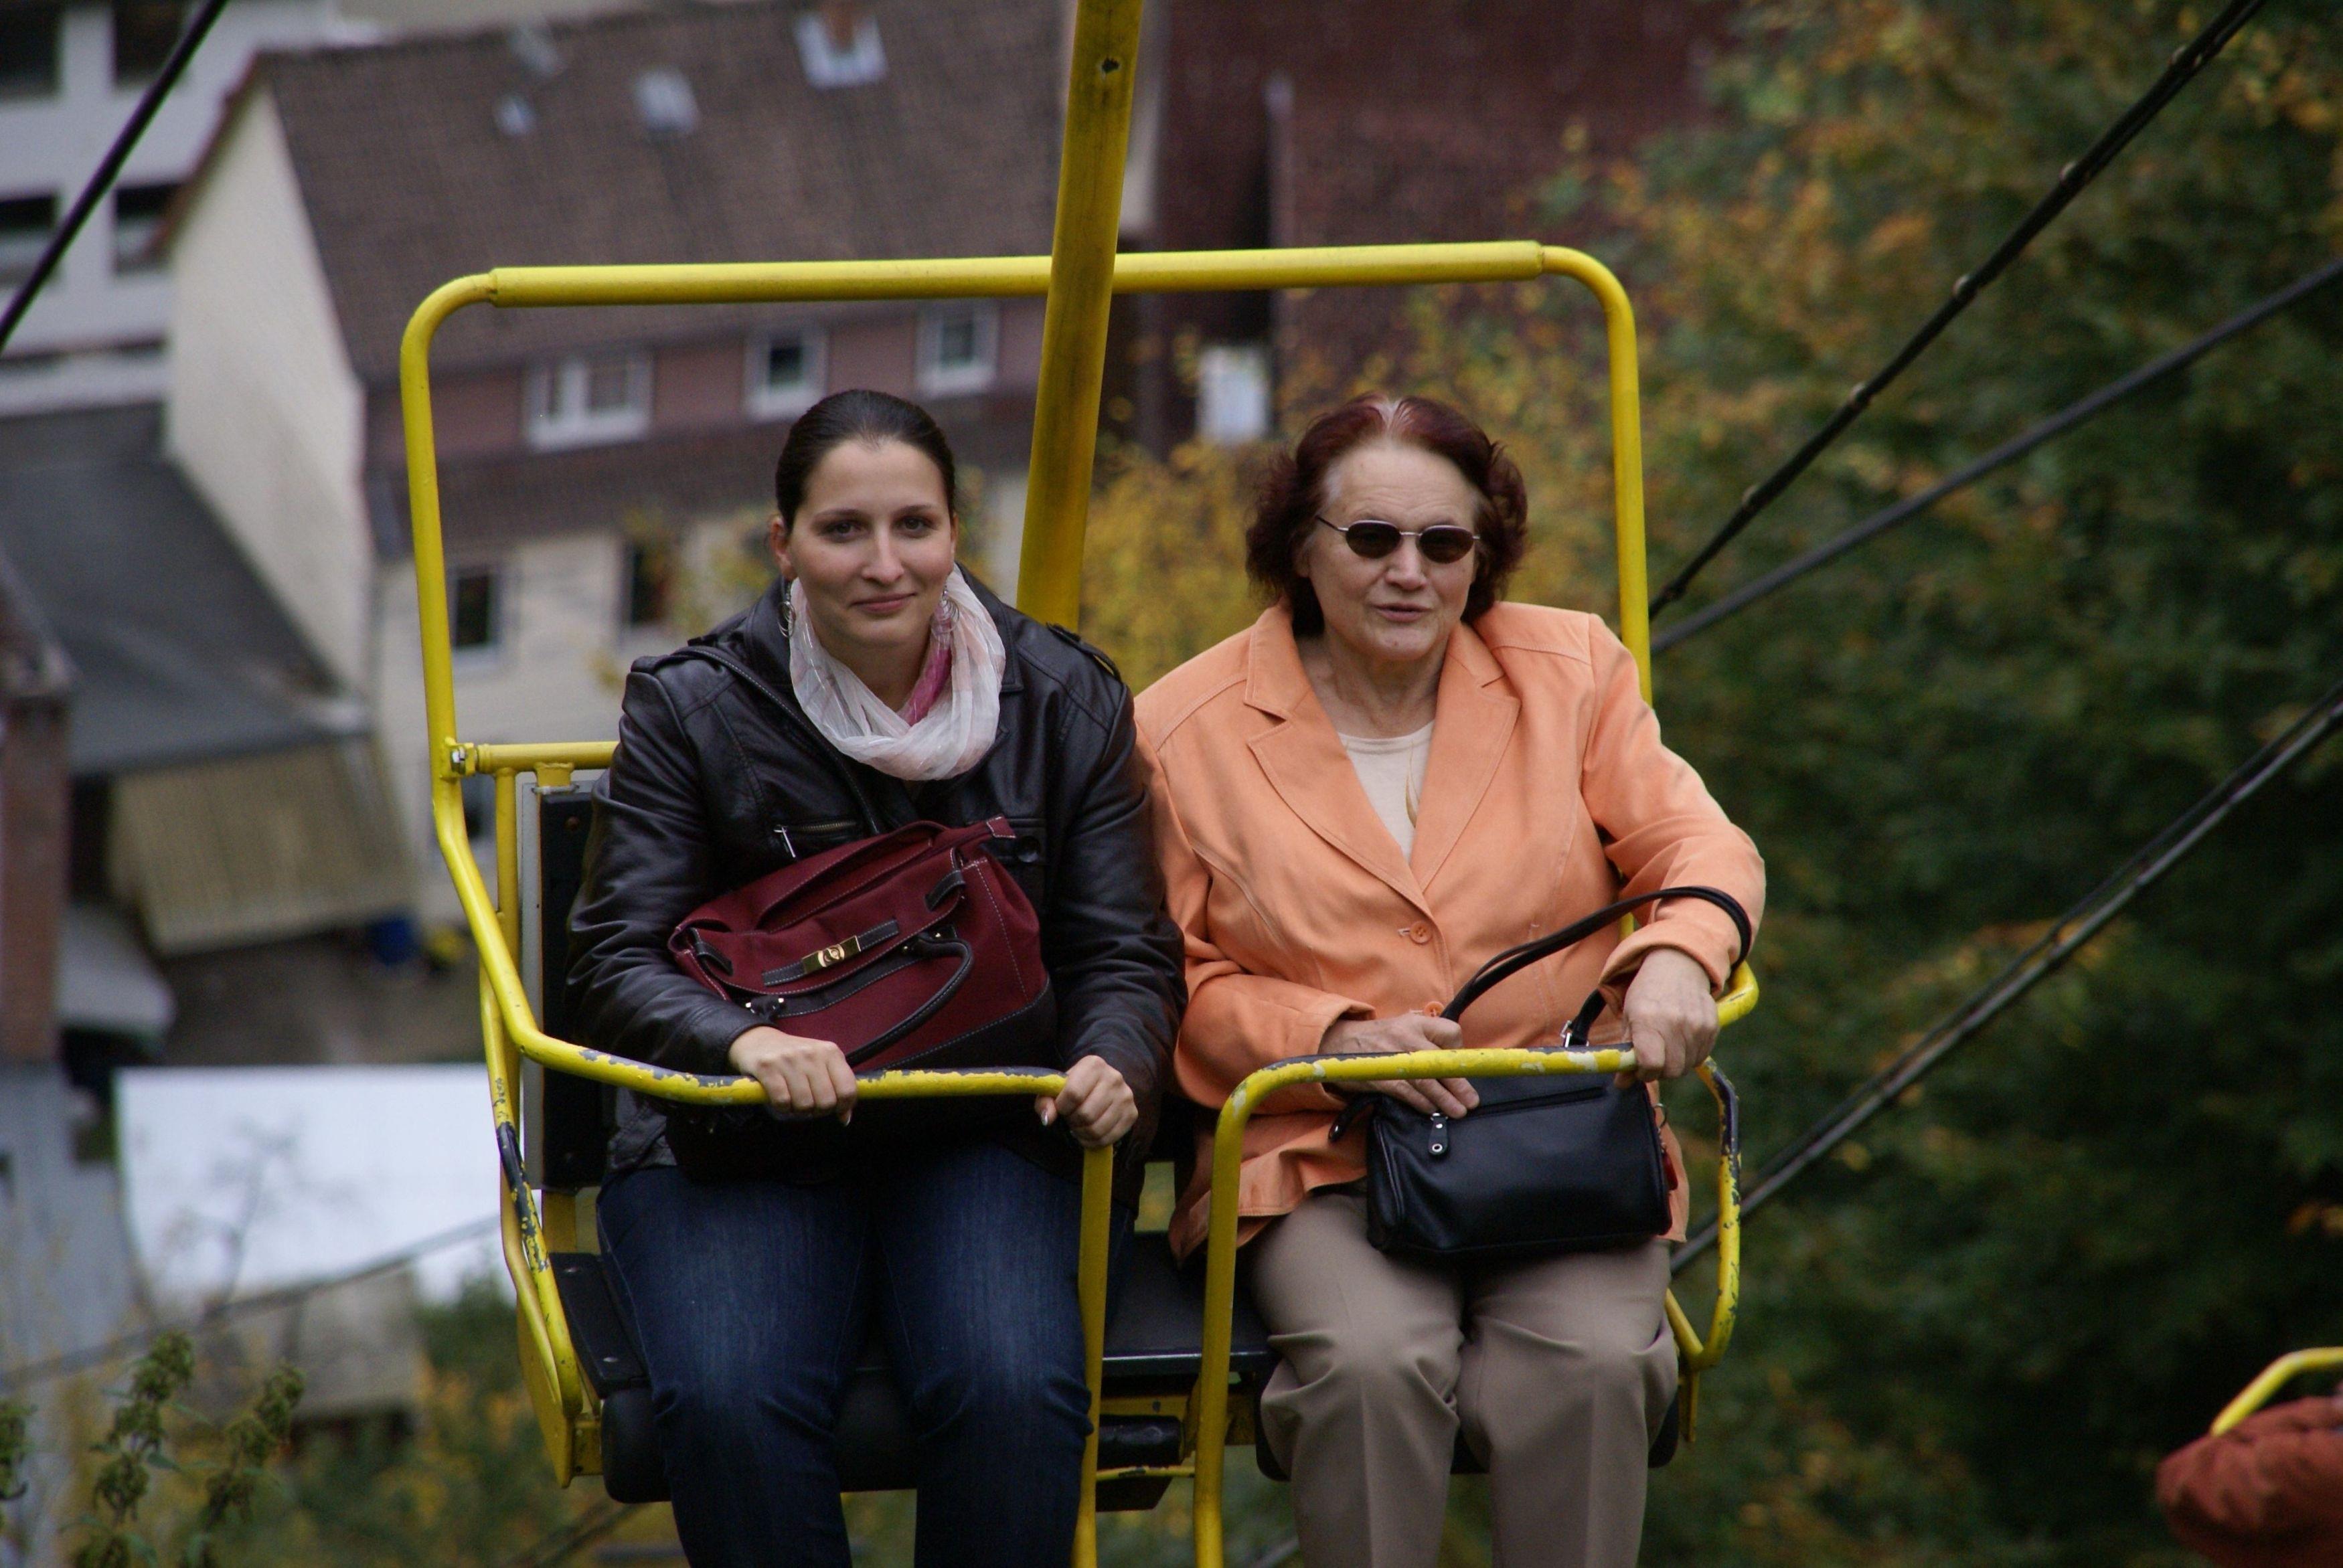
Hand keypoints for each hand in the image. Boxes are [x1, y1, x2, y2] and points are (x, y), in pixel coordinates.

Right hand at [728, 1025, 857, 1121]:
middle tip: (810, 1104)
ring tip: (794, 1099)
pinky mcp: (768, 1067)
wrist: (758, 1040)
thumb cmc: (795, 1058)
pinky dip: (782, 1107)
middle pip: (826, 1101)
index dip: (843, 1106)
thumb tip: (845, 1118)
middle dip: (818, 1110)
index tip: (834, 1108)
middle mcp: (812, 1053)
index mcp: (830, 1052)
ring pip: (805, 1104)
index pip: (848, 1089)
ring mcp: (789, 1059)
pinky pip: (782, 1101)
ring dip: (798, 1109)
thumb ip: (837, 1087)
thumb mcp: (821, 1064)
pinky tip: (781, 1098)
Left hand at [1038, 1056, 1136, 1146]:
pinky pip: (1108, 1138)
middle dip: (1072, 1121)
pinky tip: (1088, 1134)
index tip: (1061, 1107)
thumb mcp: (1054, 1090)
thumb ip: (1045, 1101)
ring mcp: (1126, 1096)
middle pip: (1086, 1113)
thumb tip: (1048, 1118)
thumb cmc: (1073, 1088)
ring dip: (1081, 1133)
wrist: (1099, 1087)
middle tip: (1071, 1118)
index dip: (1062, 1107)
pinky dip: (1093, 1142)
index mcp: (1093, 1064)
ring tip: (1078, 1126)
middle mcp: (1114, 1077)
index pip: (1074, 1093)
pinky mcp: (1132, 1113)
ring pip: (1097, 1129)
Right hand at [1323, 1014, 1477, 1118]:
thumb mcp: (1405, 1027)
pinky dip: (1422, 1103)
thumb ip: (1429, 1039)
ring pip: (1427, 1081)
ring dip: (1445, 1099)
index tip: (1458, 1065)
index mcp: (1416, 1023)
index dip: (1458, 1051)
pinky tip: (1432, 1110)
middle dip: (1459, 1083)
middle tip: (1472, 1100)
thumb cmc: (1379, 1039)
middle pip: (1441, 1061)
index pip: (1451, 1032)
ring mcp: (1395, 1057)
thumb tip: (1454, 1063)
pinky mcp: (1383, 1076)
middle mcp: (1407, 1037)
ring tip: (1458, 1111)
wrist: (1340, 1043)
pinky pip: (1408, 1092)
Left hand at [1617, 948, 1719, 1085]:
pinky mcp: (1712, 1027)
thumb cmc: (1647, 993)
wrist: (1678, 966)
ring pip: (1686, 1066)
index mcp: (1648, 1020)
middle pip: (1671, 1071)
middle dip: (1659, 1071)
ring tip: (1666, 1043)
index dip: (1643, 1072)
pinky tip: (1681, 1038)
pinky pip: (1700, 1057)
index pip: (1651, 1064)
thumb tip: (1622, 1084)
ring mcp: (1697, 1026)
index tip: (1639, 1067)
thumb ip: (1625, 1051)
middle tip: (1652, 1058)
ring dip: (1674, 1063)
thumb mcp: (1629, 1016)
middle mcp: (1675, 1023)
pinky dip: (1689, 1055)